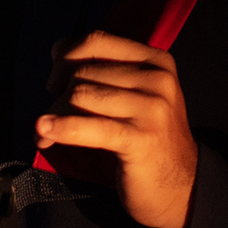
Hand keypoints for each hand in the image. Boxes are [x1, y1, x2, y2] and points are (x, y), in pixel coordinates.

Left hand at [36, 31, 198, 227]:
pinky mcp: (140, 139)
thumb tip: (57, 48)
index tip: (55, 82)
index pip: (97, 41)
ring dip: (54, 114)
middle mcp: (158, 79)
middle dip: (57, 94)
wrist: (183, 186)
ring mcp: (152, 108)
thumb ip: (98, 68)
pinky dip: (61, 128)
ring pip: (80, 95)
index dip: (67, 58)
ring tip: (46, 133)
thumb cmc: (148, 138)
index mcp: (156, 61)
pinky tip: (44, 134)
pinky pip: (88, 127)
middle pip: (84, 72)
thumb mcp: (131, 95)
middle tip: (51, 116)